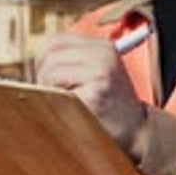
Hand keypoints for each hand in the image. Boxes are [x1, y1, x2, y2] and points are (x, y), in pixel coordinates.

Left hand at [36, 33, 146, 152]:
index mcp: (104, 47)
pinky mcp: (94, 96)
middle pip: (51, 55)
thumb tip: (38, 60)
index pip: (58, 41)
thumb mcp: (101, 73)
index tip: (48, 77)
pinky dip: (56, 104)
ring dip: (48, 90)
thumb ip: (75, 61)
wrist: (137, 132)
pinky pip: (57, 94)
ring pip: (51, 72)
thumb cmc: (112, 105)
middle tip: (52, 93)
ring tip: (64, 102)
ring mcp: (100, 75)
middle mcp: (103, 56)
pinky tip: (71, 112)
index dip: (45, 59)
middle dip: (44, 76)